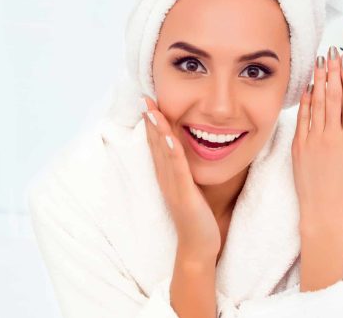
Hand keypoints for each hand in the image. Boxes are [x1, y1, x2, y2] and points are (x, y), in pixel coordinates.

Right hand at [142, 97, 219, 259]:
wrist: (199, 245)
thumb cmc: (198, 215)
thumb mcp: (190, 186)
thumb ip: (186, 170)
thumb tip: (189, 152)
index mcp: (168, 174)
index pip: (158, 142)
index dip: (153, 121)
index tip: (149, 100)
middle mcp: (166, 177)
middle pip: (155, 143)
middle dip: (150, 119)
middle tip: (143, 96)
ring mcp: (173, 185)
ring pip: (163, 152)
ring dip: (156, 130)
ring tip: (151, 109)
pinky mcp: (183, 194)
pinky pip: (177, 169)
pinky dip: (171, 151)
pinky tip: (168, 136)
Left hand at [292, 47, 342, 224]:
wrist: (321, 209)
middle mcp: (331, 137)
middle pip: (332, 98)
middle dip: (333, 73)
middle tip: (333, 52)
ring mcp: (313, 140)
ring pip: (317, 104)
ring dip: (318, 81)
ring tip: (319, 62)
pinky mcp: (299, 147)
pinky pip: (302, 119)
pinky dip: (305, 102)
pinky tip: (308, 87)